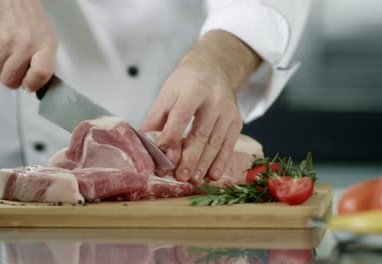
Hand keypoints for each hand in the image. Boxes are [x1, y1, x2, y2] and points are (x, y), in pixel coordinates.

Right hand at [0, 0, 57, 90]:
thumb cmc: (30, 20)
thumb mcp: (48, 40)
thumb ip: (44, 63)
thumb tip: (35, 85)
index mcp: (44, 45)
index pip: (40, 73)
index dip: (33, 84)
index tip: (29, 85)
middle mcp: (24, 44)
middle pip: (12, 80)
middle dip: (13, 80)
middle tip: (16, 70)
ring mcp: (4, 42)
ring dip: (0, 70)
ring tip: (8, 56)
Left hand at [142, 30, 260, 183]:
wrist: (214, 68)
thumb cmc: (186, 83)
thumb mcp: (168, 93)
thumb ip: (156, 118)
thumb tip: (145, 145)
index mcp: (193, 89)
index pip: (182, 115)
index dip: (172, 136)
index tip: (162, 155)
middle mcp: (214, 99)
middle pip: (201, 133)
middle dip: (190, 157)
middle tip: (180, 176)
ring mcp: (228, 111)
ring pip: (216, 141)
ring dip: (205, 164)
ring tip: (194, 180)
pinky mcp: (237, 120)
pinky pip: (229, 144)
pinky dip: (221, 161)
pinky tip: (213, 175)